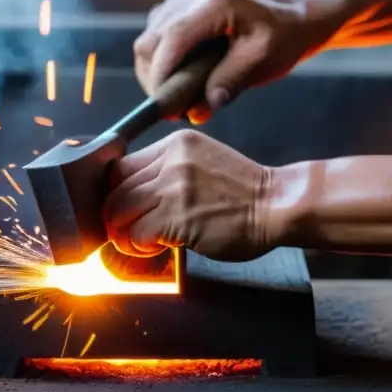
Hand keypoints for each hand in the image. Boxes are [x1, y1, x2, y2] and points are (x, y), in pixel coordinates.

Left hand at [103, 130, 277, 261]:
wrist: (276, 204)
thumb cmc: (244, 191)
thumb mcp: (203, 161)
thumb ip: (170, 169)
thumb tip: (136, 191)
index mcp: (175, 144)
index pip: (123, 165)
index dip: (117, 190)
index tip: (123, 207)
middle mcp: (171, 161)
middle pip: (116, 188)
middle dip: (115, 214)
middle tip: (126, 229)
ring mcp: (173, 189)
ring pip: (119, 210)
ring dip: (123, 232)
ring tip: (138, 241)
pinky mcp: (178, 218)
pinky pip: (137, 233)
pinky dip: (139, 246)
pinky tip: (156, 248)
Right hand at [135, 0, 336, 121]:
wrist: (302, 13)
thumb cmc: (288, 36)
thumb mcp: (263, 61)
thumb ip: (228, 83)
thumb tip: (196, 112)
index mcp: (219, 0)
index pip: (172, 39)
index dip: (160, 76)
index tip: (165, 106)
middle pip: (152, 36)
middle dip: (154, 75)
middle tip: (172, 105)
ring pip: (151, 32)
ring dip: (156, 64)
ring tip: (177, 89)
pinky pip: (160, 24)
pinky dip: (163, 50)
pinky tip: (183, 67)